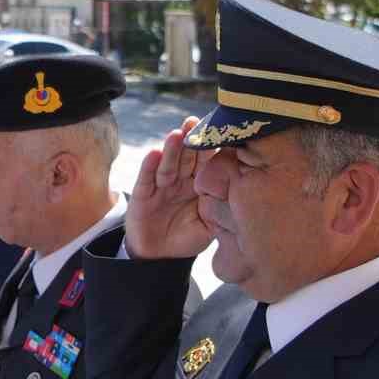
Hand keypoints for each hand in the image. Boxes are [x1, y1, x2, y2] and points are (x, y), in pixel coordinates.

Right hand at [124, 117, 211, 260]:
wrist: (159, 257)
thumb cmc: (187, 238)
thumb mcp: (209, 226)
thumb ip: (220, 211)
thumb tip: (236, 197)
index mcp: (200, 183)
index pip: (207, 161)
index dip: (212, 147)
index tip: (220, 131)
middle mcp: (181, 179)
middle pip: (187, 156)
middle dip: (191, 139)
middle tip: (196, 122)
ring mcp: (161, 185)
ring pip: (169, 164)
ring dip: (172, 149)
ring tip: (177, 134)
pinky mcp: (142, 194)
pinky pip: (147, 178)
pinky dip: (150, 166)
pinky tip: (154, 154)